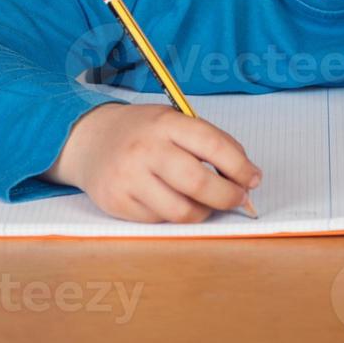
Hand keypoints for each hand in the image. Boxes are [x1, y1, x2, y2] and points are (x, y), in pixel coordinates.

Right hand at [42, 103, 262, 222]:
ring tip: (206, 203)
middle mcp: (145, 149)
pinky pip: (160, 221)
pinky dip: (175, 216)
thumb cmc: (143, 132)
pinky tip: (173, 202)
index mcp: (165, 122)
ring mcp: (128, 177)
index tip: (253, 179)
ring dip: (204, 212)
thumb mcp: (173, 121)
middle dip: (228, 196)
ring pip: (181, 211)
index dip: (240, 167)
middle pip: (198, 182)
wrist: (90, 140)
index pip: (212, 145)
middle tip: (239, 199)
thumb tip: (248, 176)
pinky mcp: (117, 202)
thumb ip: (209, 142)